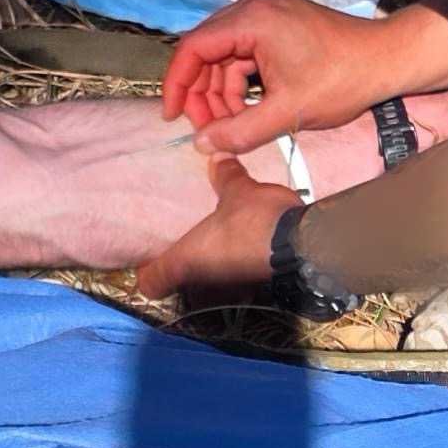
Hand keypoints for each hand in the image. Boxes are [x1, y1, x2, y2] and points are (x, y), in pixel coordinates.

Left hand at [136, 158, 298, 301]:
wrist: (302, 243)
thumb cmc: (255, 220)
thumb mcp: (238, 190)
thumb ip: (224, 176)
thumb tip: (218, 158)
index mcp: (185, 261)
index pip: (150, 282)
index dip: (145, 271)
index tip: (147, 256)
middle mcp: (202, 282)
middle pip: (178, 282)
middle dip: (180, 265)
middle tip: (182, 240)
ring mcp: (228, 289)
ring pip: (206, 282)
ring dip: (208, 267)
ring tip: (212, 241)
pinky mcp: (252, 287)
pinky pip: (232, 278)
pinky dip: (233, 266)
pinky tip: (241, 246)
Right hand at [160, 0, 394, 154]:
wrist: (386, 60)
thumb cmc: (344, 81)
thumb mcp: (289, 113)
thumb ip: (240, 131)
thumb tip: (201, 145)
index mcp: (254, 18)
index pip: (193, 48)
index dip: (178, 85)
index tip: (172, 116)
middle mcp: (254, 4)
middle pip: (206, 49)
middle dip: (203, 92)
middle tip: (208, 129)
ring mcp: (266, 7)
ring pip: (223, 52)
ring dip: (222, 89)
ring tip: (232, 124)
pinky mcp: (277, 18)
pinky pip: (242, 48)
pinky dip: (240, 79)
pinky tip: (247, 108)